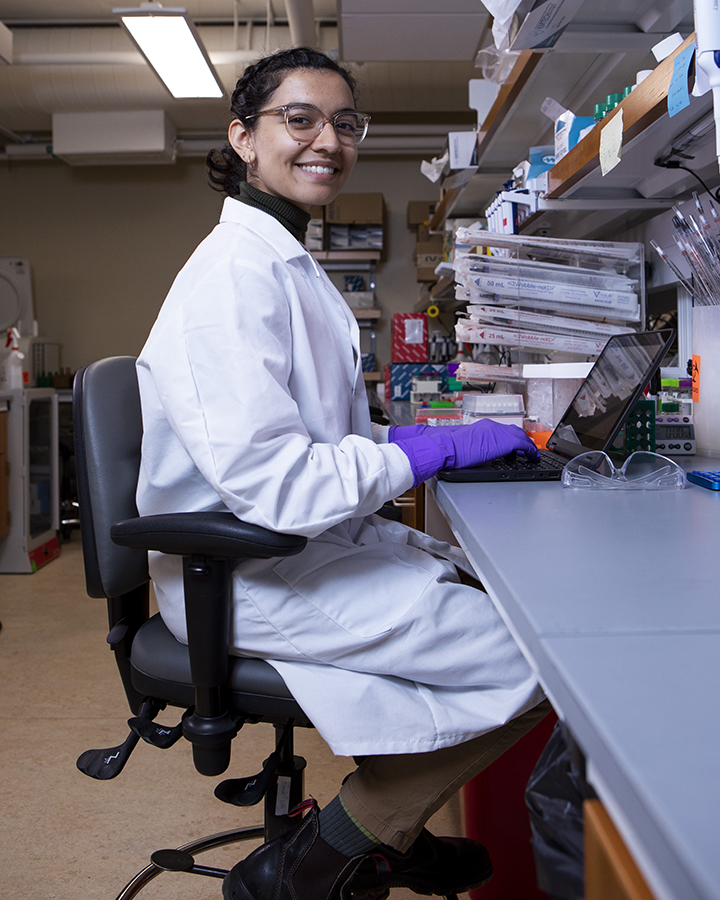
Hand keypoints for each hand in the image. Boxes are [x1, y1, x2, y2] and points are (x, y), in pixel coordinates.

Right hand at [394, 419, 539, 486]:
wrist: (445, 447)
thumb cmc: (449, 448)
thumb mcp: (465, 445)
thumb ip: (476, 445)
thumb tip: (478, 451)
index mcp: (482, 426)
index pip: (502, 430)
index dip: (512, 438)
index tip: (516, 446)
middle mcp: (492, 426)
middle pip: (514, 431)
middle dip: (522, 440)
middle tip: (528, 449)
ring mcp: (498, 433)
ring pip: (521, 436)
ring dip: (528, 445)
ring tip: (532, 454)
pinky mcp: (503, 442)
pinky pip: (523, 445)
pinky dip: (530, 451)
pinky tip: (532, 457)